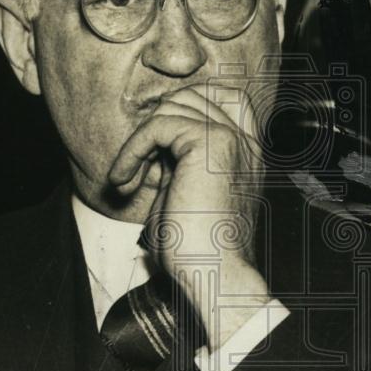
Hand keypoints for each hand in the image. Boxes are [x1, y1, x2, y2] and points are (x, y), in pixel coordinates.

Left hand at [108, 84, 270, 350]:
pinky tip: (124, 182)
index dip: (183, 109)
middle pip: (193, 94)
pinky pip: (158, 126)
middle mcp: (245, 141)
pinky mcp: (211, 144)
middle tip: (138, 164)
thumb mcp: (184, 195)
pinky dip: (132, 151)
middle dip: (156, 123)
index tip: (154, 151)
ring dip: (138, 141)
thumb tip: (151, 143)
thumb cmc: (195, 250)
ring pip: (172, 106)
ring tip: (128, 179)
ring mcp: (232, 139)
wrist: (213, 276)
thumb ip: (176, 162)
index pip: (224, 96)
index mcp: (246, 153)